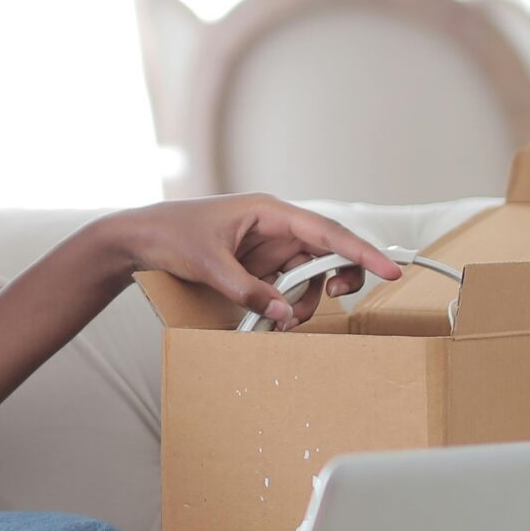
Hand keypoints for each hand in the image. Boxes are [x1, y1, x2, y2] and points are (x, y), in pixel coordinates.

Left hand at [107, 196, 400, 327]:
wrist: (138, 239)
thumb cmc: (171, 234)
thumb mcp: (209, 263)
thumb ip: (248, 289)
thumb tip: (284, 313)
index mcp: (268, 211)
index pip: (327, 231)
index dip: (362, 251)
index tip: (391, 269)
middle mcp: (275, 227)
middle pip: (327, 253)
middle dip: (337, 278)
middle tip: (334, 299)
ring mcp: (268, 247)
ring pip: (309, 276)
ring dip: (305, 301)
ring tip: (283, 319)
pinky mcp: (258, 266)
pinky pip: (287, 287)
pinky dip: (287, 305)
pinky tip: (272, 318)